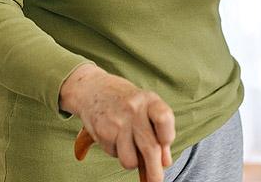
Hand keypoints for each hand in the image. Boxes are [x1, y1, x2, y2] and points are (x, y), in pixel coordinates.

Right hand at [60, 64, 174, 180]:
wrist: (92, 88)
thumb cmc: (126, 101)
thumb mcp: (146, 107)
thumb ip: (158, 132)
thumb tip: (165, 161)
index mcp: (150, 100)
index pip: (164, 118)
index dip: (168, 137)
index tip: (166, 150)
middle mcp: (134, 110)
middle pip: (150, 148)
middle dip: (155, 172)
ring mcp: (118, 121)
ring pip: (130, 160)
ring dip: (132, 161)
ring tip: (129, 146)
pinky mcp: (102, 132)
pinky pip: (114, 155)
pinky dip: (117, 152)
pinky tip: (115, 137)